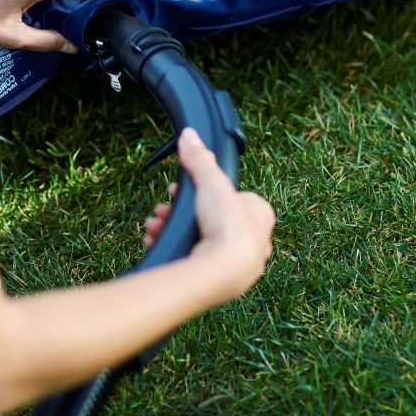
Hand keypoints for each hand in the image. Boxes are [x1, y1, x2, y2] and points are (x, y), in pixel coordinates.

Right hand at [151, 129, 274, 298]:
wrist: (222, 270)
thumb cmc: (228, 226)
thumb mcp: (211, 182)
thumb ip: (199, 159)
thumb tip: (190, 135)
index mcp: (260, 214)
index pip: (229, 197)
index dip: (203, 191)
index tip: (182, 189)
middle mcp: (254, 239)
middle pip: (210, 218)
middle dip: (182, 212)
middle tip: (163, 209)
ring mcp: (238, 262)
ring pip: (201, 239)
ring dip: (173, 228)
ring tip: (155, 225)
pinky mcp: (222, 280)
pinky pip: (195, 259)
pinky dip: (174, 248)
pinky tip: (157, 241)